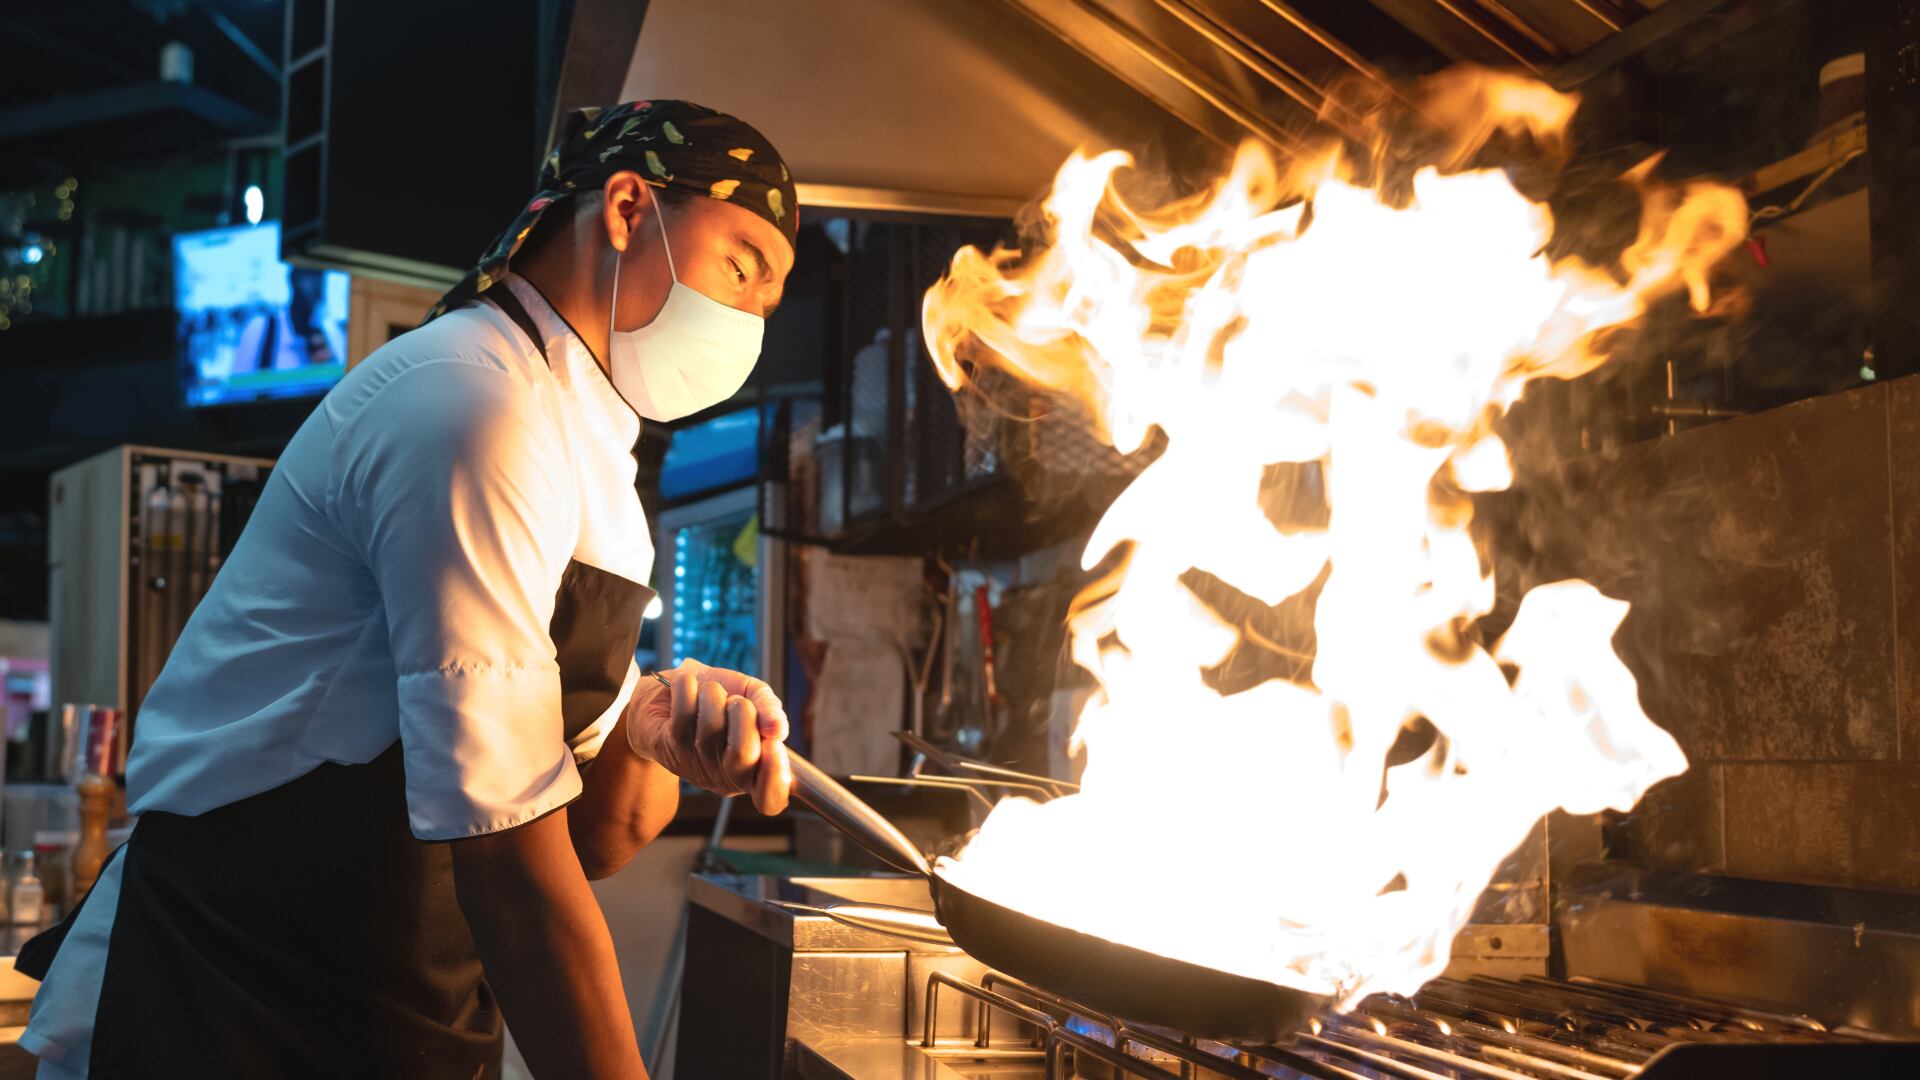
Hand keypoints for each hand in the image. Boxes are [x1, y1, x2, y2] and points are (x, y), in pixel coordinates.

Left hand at [625, 660, 791, 813]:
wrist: (668, 690)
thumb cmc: (719, 698)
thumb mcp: (752, 696)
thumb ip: (770, 709)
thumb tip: (778, 730)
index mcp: (755, 770)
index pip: (771, 799)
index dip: (776, 777)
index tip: (774, 745)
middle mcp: (726, 776)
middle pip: (744, 752)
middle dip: (744, 711)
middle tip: (736, 701)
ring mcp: (696, 763)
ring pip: (711, 725)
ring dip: (713, 694)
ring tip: (708, 692)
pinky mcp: (668, 745)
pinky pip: (684, 711)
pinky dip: (687, 687)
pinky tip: (686, 687)